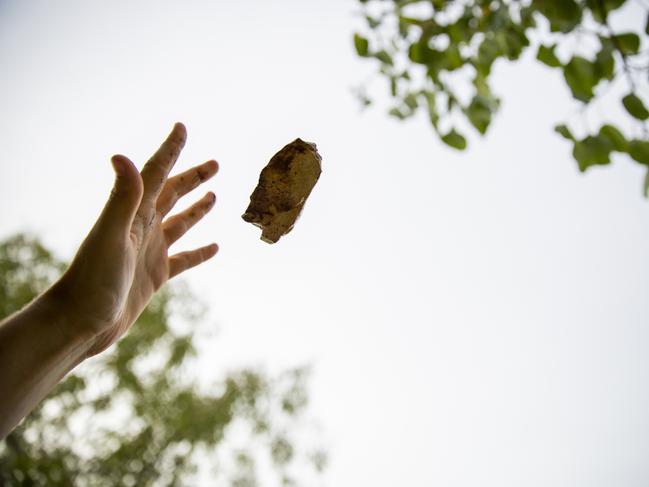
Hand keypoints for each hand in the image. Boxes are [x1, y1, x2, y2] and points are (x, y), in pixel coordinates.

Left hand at [51, 123, 217, 354]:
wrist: (82, 321)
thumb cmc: (93, 278)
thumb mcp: (110, 235)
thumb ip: (122, 197)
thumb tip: (121, 155)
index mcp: (133, 213)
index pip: (156, 174)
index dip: (170, 150)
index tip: (182, 128)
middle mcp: (142, 227)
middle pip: (172, 194)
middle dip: (192, 176)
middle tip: (215, 164)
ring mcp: (150, 251)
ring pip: (180, 223)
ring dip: (197, 209)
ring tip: (214, 195)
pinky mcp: (155, 275)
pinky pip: (184, 259)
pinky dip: (200, 252)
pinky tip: (215, 248)